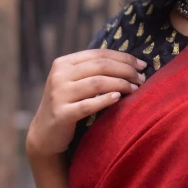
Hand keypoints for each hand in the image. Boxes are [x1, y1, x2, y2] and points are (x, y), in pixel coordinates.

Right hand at [26, 49, 146, 157]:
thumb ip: (93, 69)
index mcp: (63, 63)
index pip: (99, 54)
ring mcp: (58, 94)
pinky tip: (119, 98)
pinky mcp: (62, 114)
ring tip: (135, 89)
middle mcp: (59, 75)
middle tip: (141, 79)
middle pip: (100, 66)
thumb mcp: (74, 81)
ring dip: (121, 84)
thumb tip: (131, 63)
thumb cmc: (68, 103)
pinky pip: (88, 105)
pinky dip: (106, 100)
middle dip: (126, 71)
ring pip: (97, 83)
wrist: (45, 133)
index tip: (142, 64)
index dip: (124, 57)